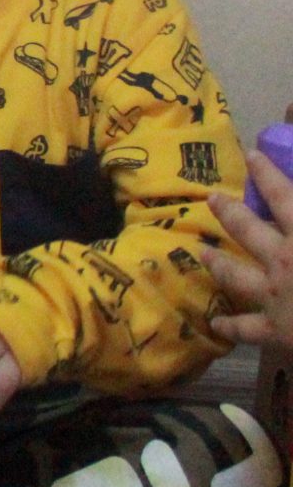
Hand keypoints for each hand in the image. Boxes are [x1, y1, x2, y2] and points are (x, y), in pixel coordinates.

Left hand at [209, 145, 292, 350]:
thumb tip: (292, 209)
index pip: (281, 195)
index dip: (266, 174)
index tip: (251, 156)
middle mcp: (283, 260)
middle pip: (247, 230)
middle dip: (228, 212)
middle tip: (211, 198)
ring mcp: (274, 295)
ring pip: (236, 274)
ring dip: (218, 262)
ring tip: (202, 253)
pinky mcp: (274, 331)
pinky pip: (246, 329)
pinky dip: (230, 327)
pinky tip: (215, 324)